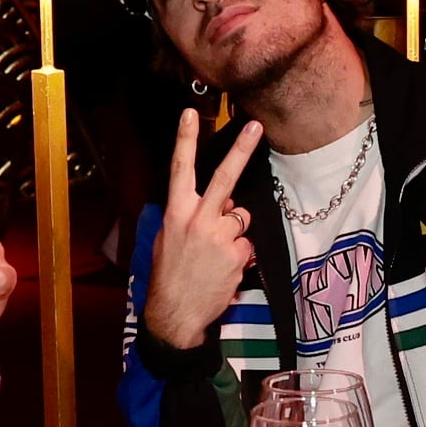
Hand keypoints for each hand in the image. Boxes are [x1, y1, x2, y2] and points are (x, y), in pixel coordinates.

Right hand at [140, 110, 267, 351]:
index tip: (191, 113)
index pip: (181, 169)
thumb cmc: (170, 275)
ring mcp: (219, 237)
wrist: (175, 313)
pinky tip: (223, 268)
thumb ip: (193, 215)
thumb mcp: (169, 238)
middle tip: (256, 127)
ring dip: (235, 231)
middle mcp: (198, 219)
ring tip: (216, 253)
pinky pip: (246, 244)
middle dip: (242, 150)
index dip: (186, 140)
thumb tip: (221, 202)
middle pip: (225, 178)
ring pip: (241, 218)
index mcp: (176, 212)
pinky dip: (240, 255)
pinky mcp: (236, 255)